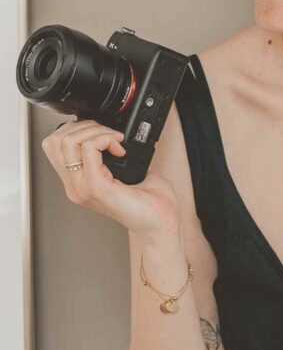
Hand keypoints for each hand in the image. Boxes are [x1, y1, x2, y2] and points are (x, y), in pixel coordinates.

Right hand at [42, 119, 181, 240]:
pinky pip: (89, 149)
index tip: (101, 132)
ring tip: (114, 140)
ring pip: (67, 142)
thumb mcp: (125, 171)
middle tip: (108, 134)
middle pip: (55, 142)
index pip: (54, 147)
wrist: (161, 222)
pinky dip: (106, 139)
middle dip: (83, 126)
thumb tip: (114, 132)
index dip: (75, 130)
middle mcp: (76, 186)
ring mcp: (83, 188)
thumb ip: (112, 154)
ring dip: (95, 131)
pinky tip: (120, 149)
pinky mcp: (96, 187)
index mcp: (79, 182)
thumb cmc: (149, 201)